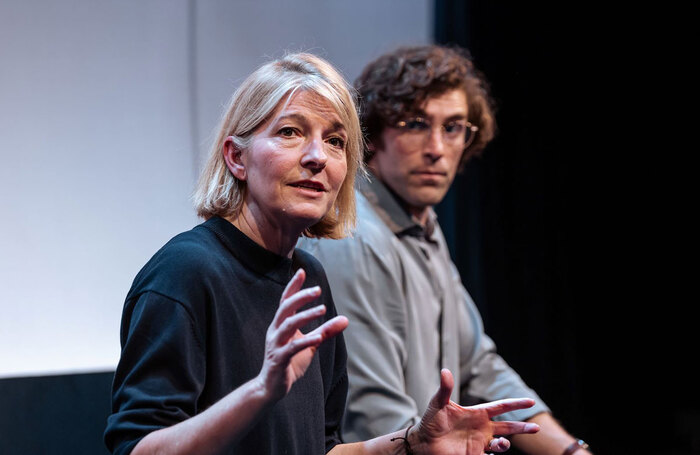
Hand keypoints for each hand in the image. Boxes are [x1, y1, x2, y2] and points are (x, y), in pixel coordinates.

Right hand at [257, 268, 347, 400]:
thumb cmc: (290, 362)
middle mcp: (275, 331)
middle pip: (285, 308)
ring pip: (287, 324)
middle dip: (300, 296)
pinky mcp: (279, 359)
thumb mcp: (311, 344)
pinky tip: (319, 337)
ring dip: (305, 315)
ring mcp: (275, 345)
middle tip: (317, 289)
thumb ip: (326, 331)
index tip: (302, 271)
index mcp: (281, 325)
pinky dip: (305, 341)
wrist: (271, 387)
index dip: (293, 286)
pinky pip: (292, 348)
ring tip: (322, 309)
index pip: (285, 301)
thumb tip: (346, 319)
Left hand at [410, 369, 539, 453]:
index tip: (531, 401)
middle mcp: (482, 428)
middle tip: (537, 428)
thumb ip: (445, 388)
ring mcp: (479, 443)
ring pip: (501, 444)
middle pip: (508, 427)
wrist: (423, 442)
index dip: (515, 404)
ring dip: (505, 445)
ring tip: (500, 444)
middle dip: (522, 428)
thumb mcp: (438, 403)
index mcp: (477, 413)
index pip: (501, 407)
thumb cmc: (431, 421)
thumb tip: (445, 371)